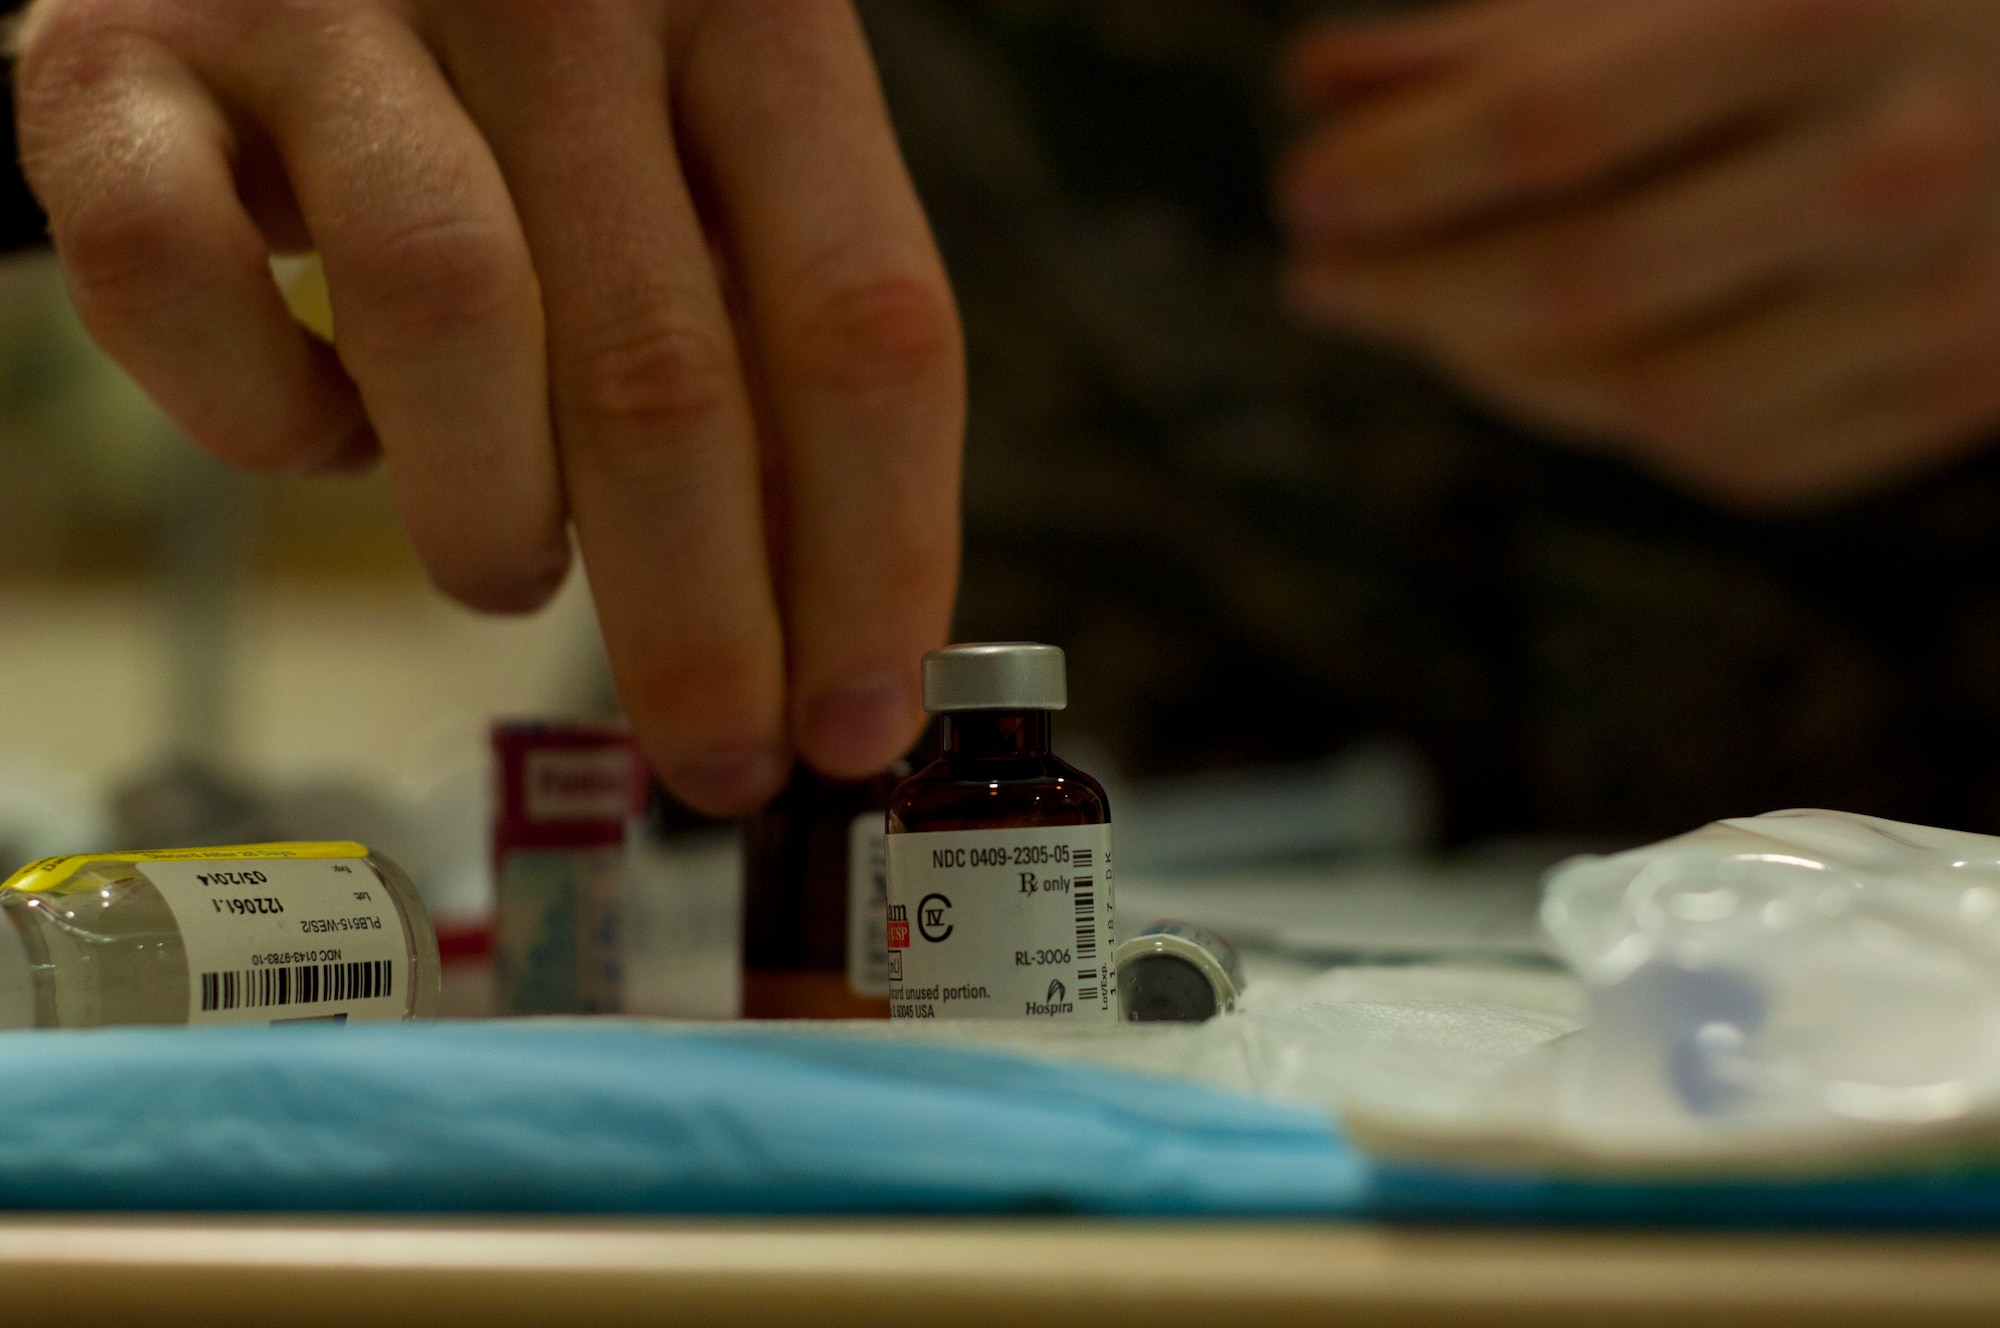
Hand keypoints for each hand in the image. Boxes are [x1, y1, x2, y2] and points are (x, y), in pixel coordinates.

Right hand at [11, 0, 962, 813]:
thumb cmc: (532, 76)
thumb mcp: (699, 149)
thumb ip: (762, 331)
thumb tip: (829, 616)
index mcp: (750, 6)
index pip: (861, 320)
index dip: (874, 553)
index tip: (861, 715)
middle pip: (662, 369)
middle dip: (699, 621)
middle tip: (714, 748)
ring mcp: (331, 4)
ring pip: (444, 325)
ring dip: (492, 518)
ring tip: (507, 563)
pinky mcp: (122, 53)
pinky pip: (181, 288)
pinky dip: (264, 417)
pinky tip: (332, 429)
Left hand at [1278, 0, 1999, 510]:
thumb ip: (1513, 27)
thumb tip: (1318, 84)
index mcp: (1822, 11)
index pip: (1548, 126)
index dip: (1398, 174)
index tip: (1303, 196)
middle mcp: (1898, 163)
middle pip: (1578, 282)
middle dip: (1413, 290)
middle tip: (1319, 277)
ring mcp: (1949, 297)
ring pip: (1644, 396)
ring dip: (1495, 367)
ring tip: (1422, 316)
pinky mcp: (1970, 390)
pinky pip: (1734, 453)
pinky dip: (1615, 419)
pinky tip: (1555, 364)